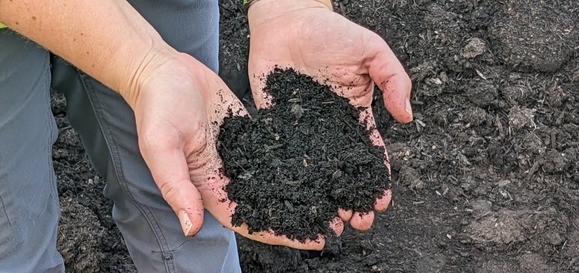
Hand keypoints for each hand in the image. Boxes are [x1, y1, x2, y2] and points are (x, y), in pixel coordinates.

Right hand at [128, 51, 325, 249]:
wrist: (164, 71)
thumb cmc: (157, 106)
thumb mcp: (161, 146)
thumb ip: (176, 185)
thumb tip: (191, 227)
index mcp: (208, 187)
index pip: (248, 220)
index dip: (280, 233)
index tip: (313, 239)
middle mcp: (228, 176)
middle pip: (268, 204)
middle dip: (300, 217)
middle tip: (336, 221)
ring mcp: (240, 156)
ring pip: (275, 180)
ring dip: (304, 191)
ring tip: (337, 195)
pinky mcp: (249, 135)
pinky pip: (275, 152)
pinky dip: (296, 160)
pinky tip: (322, 161)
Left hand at [247, 0, 412, 230]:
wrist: (288, 19)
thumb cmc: (332, 32)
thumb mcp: (372, 50)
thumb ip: (394, 80)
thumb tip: (407, 117)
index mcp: (355, 113)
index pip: (371, 151)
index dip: (378, 178)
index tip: (382, 202)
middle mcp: (330, 127)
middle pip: (344, 169)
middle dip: (352, 196)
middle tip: (358, 222)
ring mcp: (303, 128)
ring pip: (316, 169)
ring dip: (324, 196)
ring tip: (329, 222)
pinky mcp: (277, 124)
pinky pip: (283, 153)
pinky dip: (290, 177)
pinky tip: (294, 198)